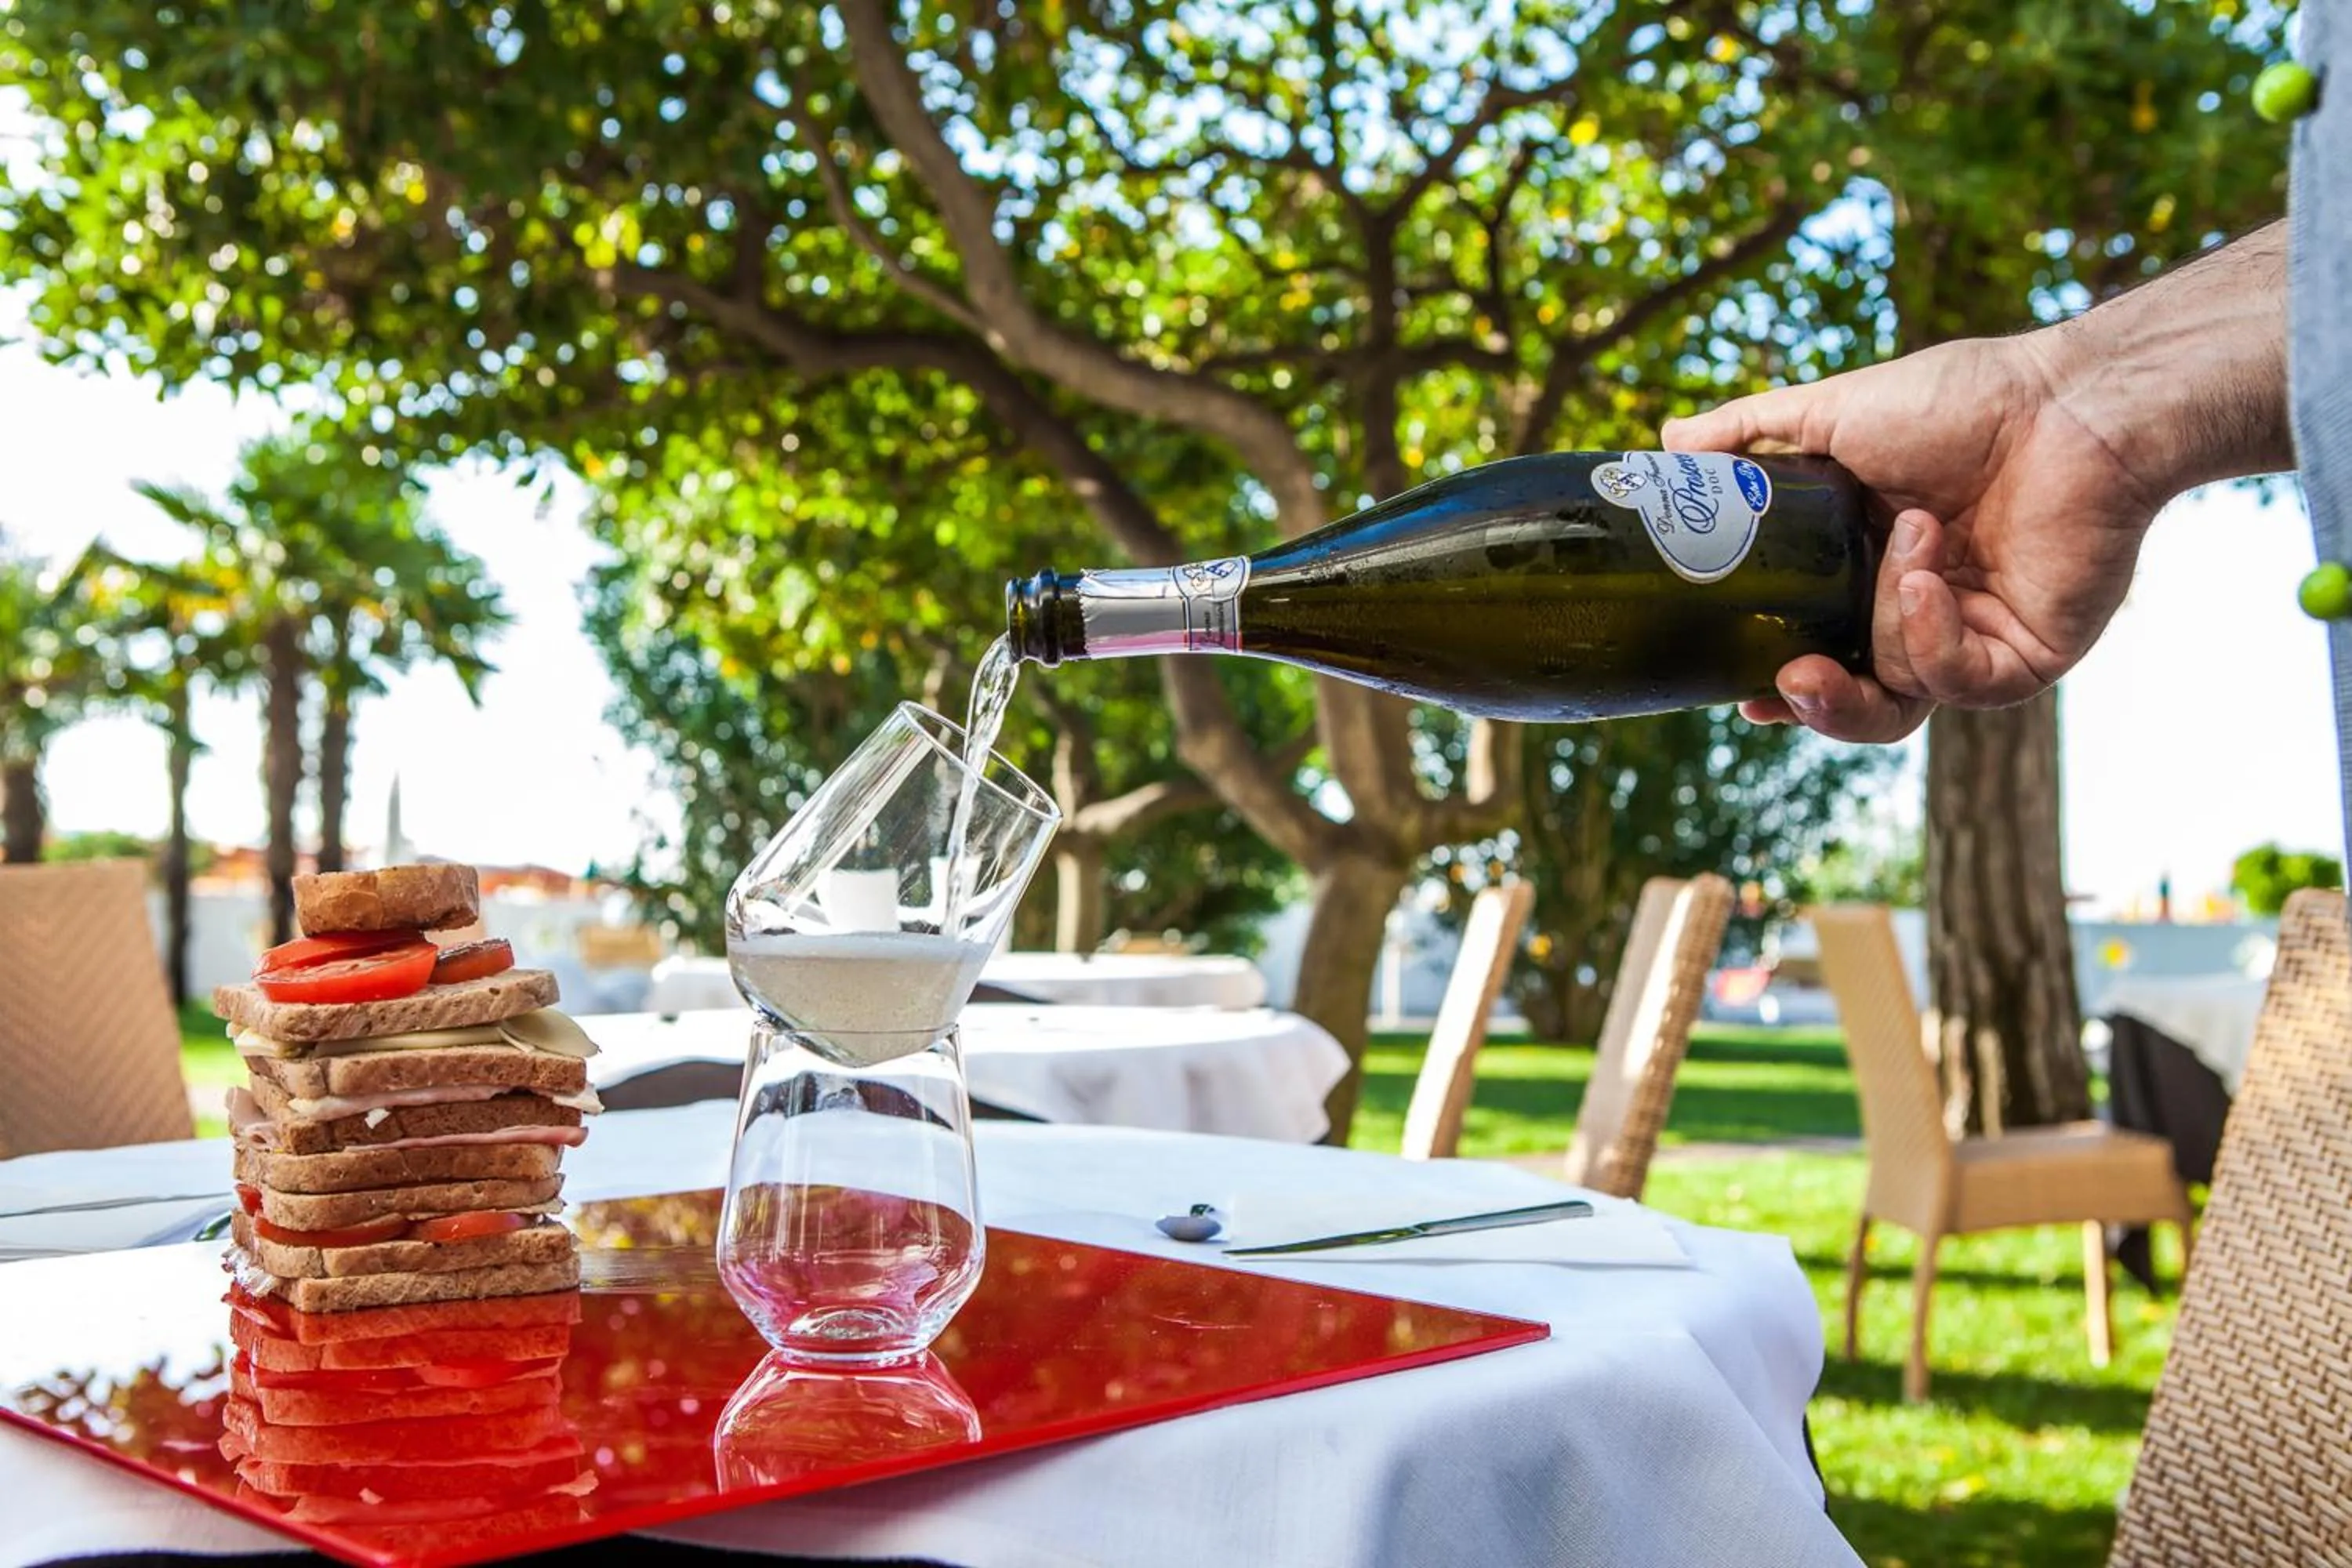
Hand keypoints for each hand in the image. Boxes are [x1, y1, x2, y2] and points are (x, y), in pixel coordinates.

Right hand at [1661, 333, 2168, 743]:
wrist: (2071, 404)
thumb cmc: (1967, 401)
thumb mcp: (1830, 414)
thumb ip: (1749, 433)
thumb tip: (1667, 440)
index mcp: (1871, 573)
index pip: (1818, 652)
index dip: (1779, 683)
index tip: (1740, 690)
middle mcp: (1924, 617)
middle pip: (1859, 703)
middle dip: (1817, 707)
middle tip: (1785, 685)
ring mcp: (1975, 639)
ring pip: (1903, 699)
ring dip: (1887, 624)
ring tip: (1910, 541)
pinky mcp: (2025, 655)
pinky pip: (1959, 683)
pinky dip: (1931, 637)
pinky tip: (1929, 576)